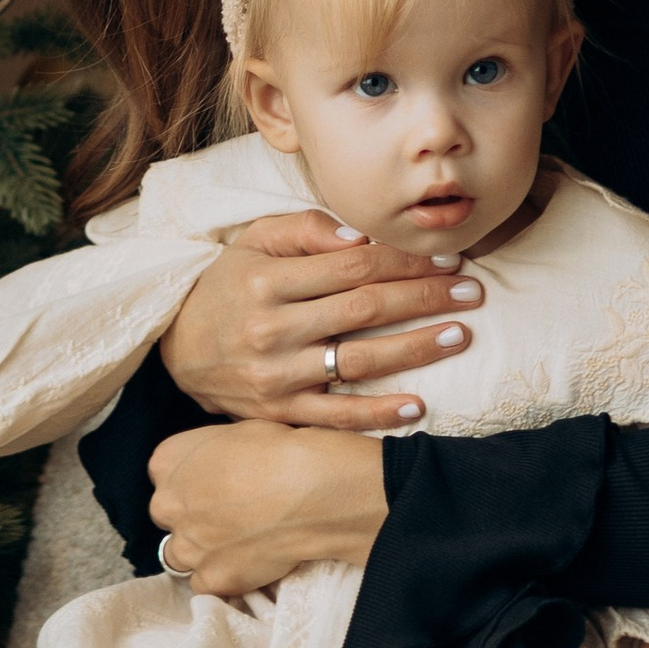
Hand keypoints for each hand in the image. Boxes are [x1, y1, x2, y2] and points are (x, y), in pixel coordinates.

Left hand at [150, 420, 387, 599]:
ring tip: (241, 543)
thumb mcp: (235, 433)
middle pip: (169, 516)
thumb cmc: (280, 451)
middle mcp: (167, 504)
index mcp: (168, 461)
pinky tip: (248, 564)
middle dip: (193, 517)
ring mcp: (187, 546)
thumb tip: (218, 469)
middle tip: (231, 516)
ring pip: (181, 554)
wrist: (309, 490)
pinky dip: (223, 578)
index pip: (166, 475)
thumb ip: (210, 456)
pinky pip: (205, 585)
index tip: (218, 487)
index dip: (194, 482)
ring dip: (203, 551)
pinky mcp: (211, 579)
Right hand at [158, 214, 482, 430]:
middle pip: (365, 309)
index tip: (448, 257)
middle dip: (426, 297)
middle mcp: (271, 328)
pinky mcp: (277, 414)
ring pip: (359, 361)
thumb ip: (305, 230)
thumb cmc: (228, 286)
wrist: (175, 348)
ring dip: (417, 349)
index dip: (406, 260)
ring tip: (460, 335)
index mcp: (267, 280)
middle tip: (472, 291)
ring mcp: (275, 376)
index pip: (353, 266)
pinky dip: (377, 414)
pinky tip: (417, 406)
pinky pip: (335, 417)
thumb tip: (362, 236)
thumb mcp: (254, 242)